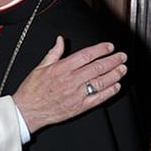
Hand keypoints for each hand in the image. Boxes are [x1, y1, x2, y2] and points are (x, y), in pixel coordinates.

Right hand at [12, 36, 126, 132]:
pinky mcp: (79, 106)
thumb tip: (60, 40)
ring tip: (122, 68)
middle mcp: (71, 80)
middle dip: (112, 60)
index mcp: (61, 68)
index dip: (100, 49)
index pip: (86, 55)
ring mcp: (76, 94)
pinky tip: (115, 86)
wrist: (27, 110)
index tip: (109, 46)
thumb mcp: (40, 67)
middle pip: (97, 67)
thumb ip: (54, 53)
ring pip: (100, 82)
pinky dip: (109, 92)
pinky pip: (98, 98)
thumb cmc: (32, 90)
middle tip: (122, 56)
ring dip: (114, 74)